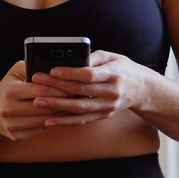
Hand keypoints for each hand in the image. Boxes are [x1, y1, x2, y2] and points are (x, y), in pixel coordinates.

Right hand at [0, 60, 71, 140]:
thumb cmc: (6, 89)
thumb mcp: (14, 73)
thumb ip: (30, 66)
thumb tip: (51, 65)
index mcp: (11, 91)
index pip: (42, 90)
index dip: (60, 89)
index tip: (73, 87)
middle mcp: (9, 109)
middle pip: (45, 107)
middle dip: (64, 102)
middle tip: (78, 97)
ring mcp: (12, 125)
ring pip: (45, 120)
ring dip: (60, 114)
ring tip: (72, 107)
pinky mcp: (17, 135)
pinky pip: (40, 129)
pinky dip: (51, 123)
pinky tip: (59, 116)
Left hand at [28, 50, 151, 126]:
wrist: (142, 89)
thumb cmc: (122, 68)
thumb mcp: (112, 56)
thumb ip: (92, 57)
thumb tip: (70, 58)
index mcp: (114, 74)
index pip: (89, 75)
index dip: (70, 73)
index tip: (52, 70)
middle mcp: (112, 92)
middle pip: (80, 91)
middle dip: (56, 87)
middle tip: (36, 83)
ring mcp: (108, 107)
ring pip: (79, 109)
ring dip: (57, 107)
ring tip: (37, 102)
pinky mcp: (103, 116)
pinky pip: (81, 120)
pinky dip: (64, 121)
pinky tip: (49, 121)